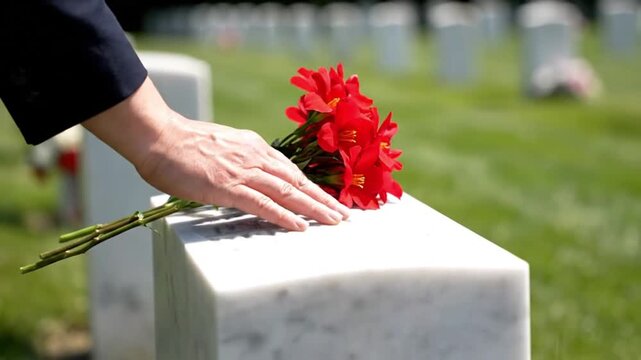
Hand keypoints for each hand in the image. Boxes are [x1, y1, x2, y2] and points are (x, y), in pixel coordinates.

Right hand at [83, 77, 349, 230]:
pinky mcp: (229, 187)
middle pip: (297, 181)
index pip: (290, 169)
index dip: (311, 185)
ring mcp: (243, 171)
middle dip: (323, 199)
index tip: (327, 198)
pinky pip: (263, 204)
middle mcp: (255, 156)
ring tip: (334, 221)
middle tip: (343, 214)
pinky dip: (285, 216)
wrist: (159, 137)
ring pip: (288, 192)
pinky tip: (301, 227)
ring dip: (314, 208)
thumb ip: (237, 158)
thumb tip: (246, 172)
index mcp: (253, 146)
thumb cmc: (182, 144)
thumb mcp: (220, 145)